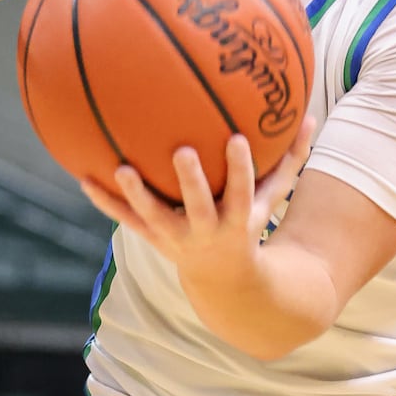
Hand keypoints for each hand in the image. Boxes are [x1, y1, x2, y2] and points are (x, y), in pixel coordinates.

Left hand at [81, 116, 315, 275]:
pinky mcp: (151, 237)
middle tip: (182, 151)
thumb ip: (291, 159)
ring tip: (122, 168)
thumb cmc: (249, 224)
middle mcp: (206, 229)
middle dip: (191, 181)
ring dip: (138, 194)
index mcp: (237, 218)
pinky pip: (125, 219)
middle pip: (199, 205)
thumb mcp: (273, 199)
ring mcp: (175, 236)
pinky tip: (84, 178)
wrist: (223, 281)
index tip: (237, 138)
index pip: (242, 190)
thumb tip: (312, 114)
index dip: (239, 167)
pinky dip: (105, 201)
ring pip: (154, 216)